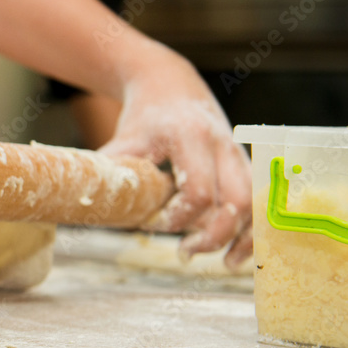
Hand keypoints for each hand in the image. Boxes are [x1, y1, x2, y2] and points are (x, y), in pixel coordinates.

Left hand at [100, 42, 251, 268]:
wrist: (170, 84)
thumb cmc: (144, 115)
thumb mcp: (124, 138)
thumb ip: (112, 170)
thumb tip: (86, 205)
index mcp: (190, 137)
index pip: (198, 191)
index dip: (179, 218)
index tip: (155, 225)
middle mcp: (223, 145)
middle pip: (237, 200)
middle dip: (216, 235)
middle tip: (186, 254)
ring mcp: (238, 154)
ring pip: (256, 203)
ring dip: (244, 237)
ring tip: (226, 264)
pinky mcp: (245, 163)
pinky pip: (260, 201)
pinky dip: (254, 228)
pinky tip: (241, 251)